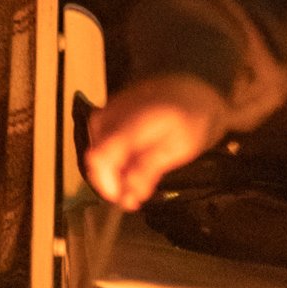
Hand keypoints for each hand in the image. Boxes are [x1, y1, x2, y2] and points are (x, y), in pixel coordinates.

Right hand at [83, 75, 227, 208]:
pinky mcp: (107, 111)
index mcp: (132, 123)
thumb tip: (126, 198)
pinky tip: (130, 163)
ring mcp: (107, 110)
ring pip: (96, 150)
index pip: (99, 157)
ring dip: (112, 170)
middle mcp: (111, 114)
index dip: (106, 184)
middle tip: (134, 196)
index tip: (123, 200)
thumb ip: (148, 170)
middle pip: (94, 156)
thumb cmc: (191, 119)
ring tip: (135, 180)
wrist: (192, 86)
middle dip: (111, 180)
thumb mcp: (179, 150)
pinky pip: (100, 140)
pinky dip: (112, 157)